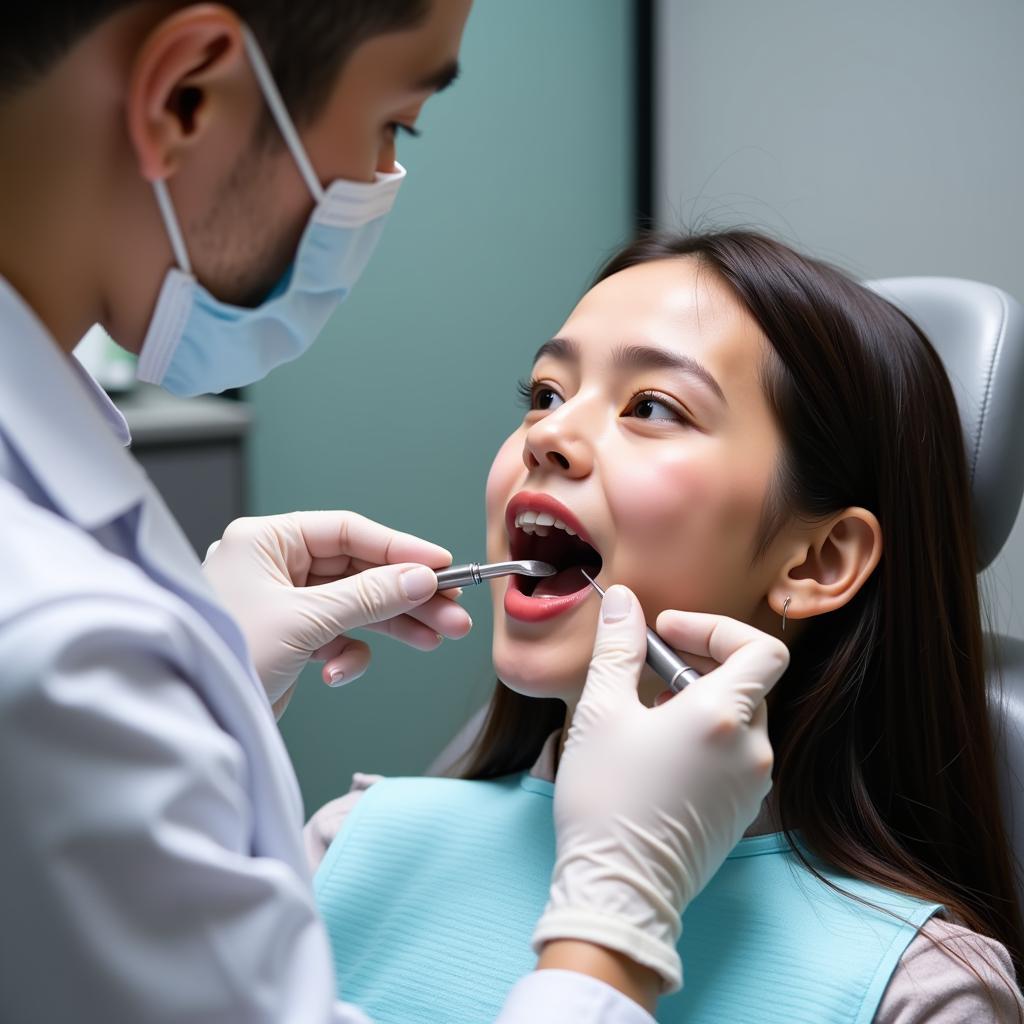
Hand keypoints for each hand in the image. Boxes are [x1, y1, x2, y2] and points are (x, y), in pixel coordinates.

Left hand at [202, 511, 470, 715]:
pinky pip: (336, 636)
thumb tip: (421, 578)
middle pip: (358, 571)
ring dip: (394, 624)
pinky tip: (342, 672)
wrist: (192, 718)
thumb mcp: (305, 621)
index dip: (399, 548)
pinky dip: (348, 654)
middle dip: (405, 595)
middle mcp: (274, 566)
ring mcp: (282, 603)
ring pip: (354, 605)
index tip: (442, 564)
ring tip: (438, 637)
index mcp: (266, 541)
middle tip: (452, 611)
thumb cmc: (227, 656)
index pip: (347, 531)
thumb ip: (369, 596)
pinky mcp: (288, 639)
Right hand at [534, 585, 787, 993]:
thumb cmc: (606, 800)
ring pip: (738, 720)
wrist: (618, 891)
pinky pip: (734, 756)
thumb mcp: (601, 711)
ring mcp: (751, 785)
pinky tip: (657, 754)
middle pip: (747, 682)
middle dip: (698, 664)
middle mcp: (752, 749)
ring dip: (698, 702)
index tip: (669, 633)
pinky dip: (704, 738)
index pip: (762, 649)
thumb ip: (618, 648)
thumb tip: (625, 602)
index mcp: (724, 716)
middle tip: (646, 670)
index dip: (717, 629)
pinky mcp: (741, 813)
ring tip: (644, 716)